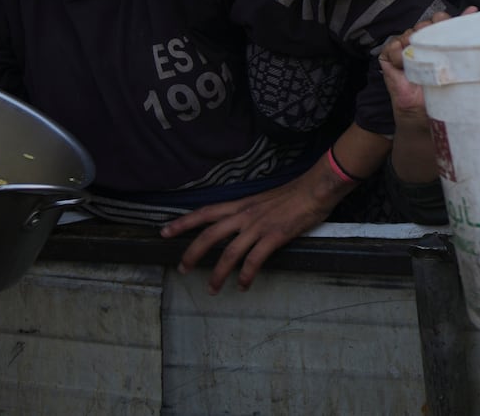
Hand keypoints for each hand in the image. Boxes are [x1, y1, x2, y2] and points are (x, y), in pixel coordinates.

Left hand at [160, 163, 345, 293]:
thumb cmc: (294, 194)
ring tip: (212, 289)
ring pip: (229, 252)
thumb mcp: (264, 200)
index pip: (205, 212)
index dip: (183, 222)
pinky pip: (255, 260)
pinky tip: (244, 285)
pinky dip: (247, 275)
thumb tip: (240, 226)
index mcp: (241, 204)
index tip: (164, 231)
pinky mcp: (274, 236)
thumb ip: (250, 212)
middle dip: (192, 253)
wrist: (315, 189)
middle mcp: (245, 215)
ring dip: (218, 273)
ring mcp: (259, 226)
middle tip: (182, 268)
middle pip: (209, 234)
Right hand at [378, 8, 472, 121]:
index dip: (443, 22)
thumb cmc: (441, 88)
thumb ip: (463, 33)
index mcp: (437, 38)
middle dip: (430, 32)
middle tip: (434, 48)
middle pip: (424, 23)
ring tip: (421, 61)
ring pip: (409, 33)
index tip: (448, 33)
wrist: (424, 111)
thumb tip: (473, 10)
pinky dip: (399, 54)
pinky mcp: (389, 55)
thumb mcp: (456, 59)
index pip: (440, 19)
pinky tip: (405, 67)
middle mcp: (420, 40)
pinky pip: (393, 45)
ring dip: (415, 45)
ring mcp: (404, 46)